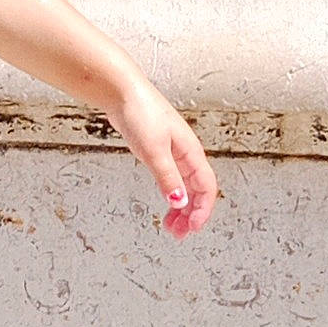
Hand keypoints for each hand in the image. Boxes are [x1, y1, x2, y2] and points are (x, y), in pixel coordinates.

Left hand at [109, 81, 218, 236]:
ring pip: (183, 186)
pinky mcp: (157, 150)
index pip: (206, 187)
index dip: (203, 210)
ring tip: (170, 226)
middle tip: (178, 234)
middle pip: (196, 190)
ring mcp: (171, 152)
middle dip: (191, 214)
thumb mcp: (154, 150)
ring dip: (180, 207)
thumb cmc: (140, 112)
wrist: (121, 91)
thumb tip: (178, 202)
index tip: (192, 228)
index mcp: (191, 152)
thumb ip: (167, 177)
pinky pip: (171, 178)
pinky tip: (165, 202)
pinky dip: (170, 193)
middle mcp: (185, 153)